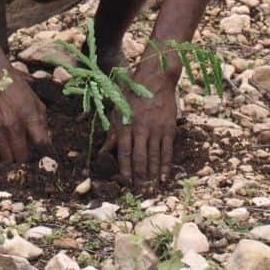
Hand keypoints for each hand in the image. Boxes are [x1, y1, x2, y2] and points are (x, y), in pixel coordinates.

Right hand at [0, 70, 52, 163]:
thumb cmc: (18, 90)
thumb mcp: (36, 103)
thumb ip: (42, 123)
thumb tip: (46, 143)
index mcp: (30, 117)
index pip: (42, 144)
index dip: (48, 155)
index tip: (50, 161)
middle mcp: (14, 126)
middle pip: (23, 157)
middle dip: (28, 162)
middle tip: (30, 161)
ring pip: (7, 160)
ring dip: (13, 162)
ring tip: (17, 160)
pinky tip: (3, 158)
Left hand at [101, 57, 178, 183]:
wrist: (155, 78)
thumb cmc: (132, 94)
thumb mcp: (117, 110)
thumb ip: (112, 133)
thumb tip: (101, 153)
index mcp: (126, 125)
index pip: (125, 152)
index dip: (125, 169)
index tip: (126, 183)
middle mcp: (141, 129)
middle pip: (140, 158)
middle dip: (139, 176)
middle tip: (139, 191)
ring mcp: (156, 129)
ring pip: (154, 157)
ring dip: (152, 174)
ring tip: (150, 188)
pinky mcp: (168, 128)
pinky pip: (167, 150)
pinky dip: (165, 165)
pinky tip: (163, 177)